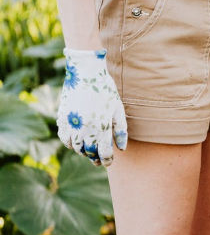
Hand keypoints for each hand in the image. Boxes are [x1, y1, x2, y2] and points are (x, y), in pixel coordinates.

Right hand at [57, 48, 127, 166]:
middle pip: (89, 152)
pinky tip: (77, 141)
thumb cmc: (106, 90)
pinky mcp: (62, 118)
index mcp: (101, 127)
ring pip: (75, 147)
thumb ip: (121, 130)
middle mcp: (85, 128)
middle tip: (98, 160)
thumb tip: (121, 149)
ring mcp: (72, 123)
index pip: (104, 152)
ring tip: (89, 151)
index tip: (108, 162)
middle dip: (95, 158)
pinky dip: (70, 143)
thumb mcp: (118, 109)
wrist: (85, 72)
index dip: (107, 160)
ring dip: (83, 151)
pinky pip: (64, 138)